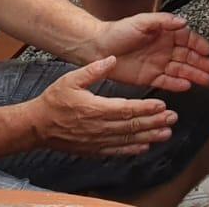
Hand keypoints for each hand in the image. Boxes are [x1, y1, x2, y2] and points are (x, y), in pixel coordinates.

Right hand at [29, 56, 177, 156]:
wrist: (36, 126)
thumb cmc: (53, 101)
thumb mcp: (72, 79)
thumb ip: (94, 69)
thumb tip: (112, 58)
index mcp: (95, 109)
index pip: (126, 109)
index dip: (146, 109)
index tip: (162, 105)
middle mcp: (98, 127)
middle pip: (131, 126)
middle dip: (154, 122)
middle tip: (172, 119)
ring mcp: (96, 140)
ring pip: (127, 140)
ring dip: (148, 136)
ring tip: (166, 133)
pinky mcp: (92, 149)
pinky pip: (115, 151)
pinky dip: (131, 150)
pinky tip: (144, 147)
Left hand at [91, 13, 208, 91]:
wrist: (99, 48)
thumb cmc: (120, 31)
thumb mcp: (143, 21)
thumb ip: (164, 21)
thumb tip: (183, 21)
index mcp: (165, 33)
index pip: (188, 39)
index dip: (199, 45)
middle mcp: (165, 48)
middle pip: (188, 57)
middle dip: (201, 63)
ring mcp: (158, 64)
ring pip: (180, 70)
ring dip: (194, 74)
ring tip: (206, 80)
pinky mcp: (150, 77)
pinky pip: (167, 81)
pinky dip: (177, 84)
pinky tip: (187, 85)